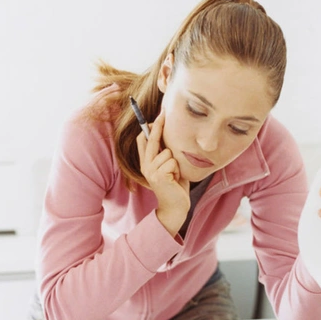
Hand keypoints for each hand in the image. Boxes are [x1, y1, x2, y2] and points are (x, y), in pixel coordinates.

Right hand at [136, 110, 189, 236]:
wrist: (175, 207)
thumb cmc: (175, 185)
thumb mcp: (169, 167)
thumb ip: (166, 155)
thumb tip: (169, 135)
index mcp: (146, 162)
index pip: (143, 140)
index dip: (149, 127)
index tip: (158, 116)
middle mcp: (145, 166)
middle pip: (151, 140)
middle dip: (158, 126)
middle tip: (163, 112)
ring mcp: (151, 171)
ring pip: (167, 153)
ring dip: (175, 162)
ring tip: (175, 174)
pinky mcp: (158, 177)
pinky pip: (172, 162)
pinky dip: (177, 170)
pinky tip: (175, 179)